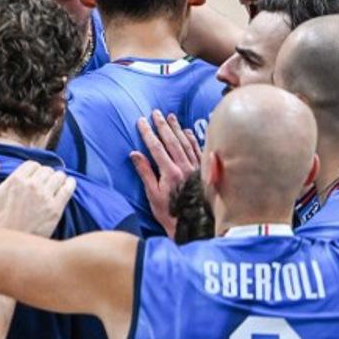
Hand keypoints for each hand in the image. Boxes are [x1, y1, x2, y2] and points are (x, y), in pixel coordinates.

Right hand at [0, 159, 74, 236]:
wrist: (7, 247)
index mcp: (15, 180)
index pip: (32, 164)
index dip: (33, 169)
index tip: (33, 176)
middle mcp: (32, 186)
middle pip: (46, 170)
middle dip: (45, 174)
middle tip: (44, 181)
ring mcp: (45, 197)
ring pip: (58, 176)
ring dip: (58, 178)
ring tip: (56, 183)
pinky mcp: (55, 209)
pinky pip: (68, 189)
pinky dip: (69, 184)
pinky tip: (68, 185)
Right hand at [130, 111, 201, 238]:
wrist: (192, 225)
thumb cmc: (169, 213)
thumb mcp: (152, 194)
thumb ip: (145, 172)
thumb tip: (135, 153)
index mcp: (170, 172)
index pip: (156, 147)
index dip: (148, 133)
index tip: (141, 121)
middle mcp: (184, 167)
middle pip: (171, 141)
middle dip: (162, 126)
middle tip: (155, 113)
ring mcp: (196, 168)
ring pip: (185, 143)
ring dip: (176, 129)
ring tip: (169, 117)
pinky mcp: (203, 171)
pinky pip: (198, 150)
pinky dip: (192, 139)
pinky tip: (187, 131)